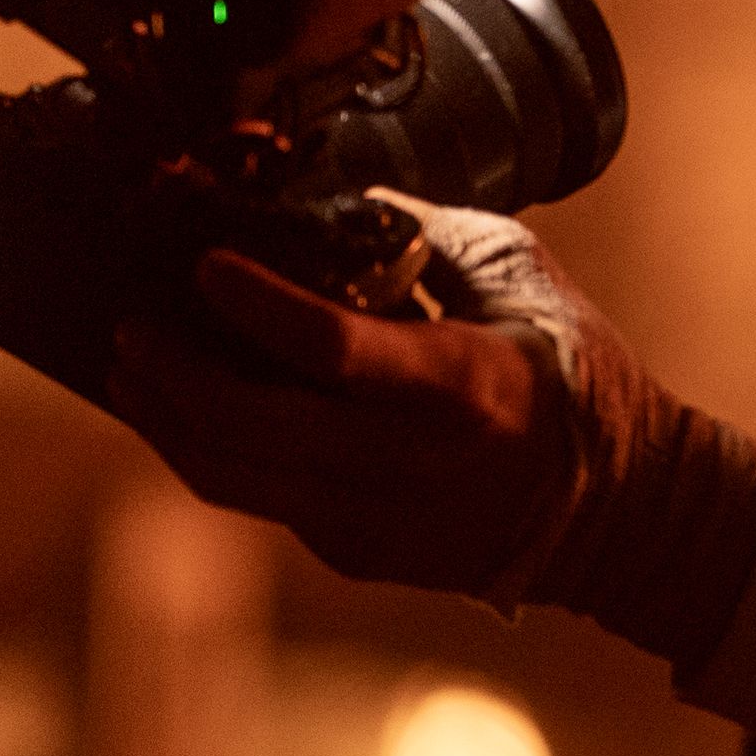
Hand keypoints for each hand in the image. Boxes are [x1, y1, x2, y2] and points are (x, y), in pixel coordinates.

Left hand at [109, 201, 755, 662]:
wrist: (624, 513)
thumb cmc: (580, 379)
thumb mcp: (527, 286)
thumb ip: (434, 241)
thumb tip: (345, 203)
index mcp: (461, 386)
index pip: (329, 349)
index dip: (253, 304)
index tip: (206, 264)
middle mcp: (408, 463)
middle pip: (249, 424)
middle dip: (171, 372)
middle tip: (132, 323)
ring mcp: (377, 521)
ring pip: (233, 476)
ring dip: (167, 420)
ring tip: (133, 368)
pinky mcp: (358, 552)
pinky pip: (262, 500)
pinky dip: (215, 452)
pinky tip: (193, 411)